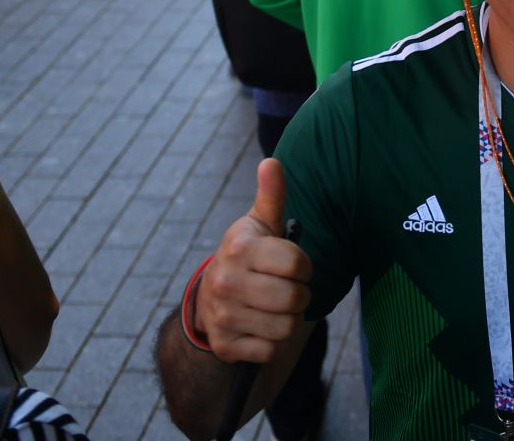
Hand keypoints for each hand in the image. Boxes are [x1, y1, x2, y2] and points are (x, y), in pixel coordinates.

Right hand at [196, 158, 312, 363]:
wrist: (209, 300)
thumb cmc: (247, 255)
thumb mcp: (258, 224)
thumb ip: (271, 195)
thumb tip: (272, 162)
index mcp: (239, 248)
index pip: (299, 264)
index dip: (304, 266)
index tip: (293, 265)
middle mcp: (226, 282)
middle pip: (295, 299)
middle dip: (300, 295)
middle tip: (287, 288)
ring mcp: (223, 316)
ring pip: (286, 328)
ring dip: (287, 319)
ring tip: (273, 306)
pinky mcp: (224, 345)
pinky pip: (270, 350)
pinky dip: (271, 342)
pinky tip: (258, 326)